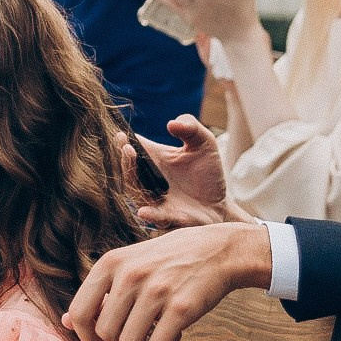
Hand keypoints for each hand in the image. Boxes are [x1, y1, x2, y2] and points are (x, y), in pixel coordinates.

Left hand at [63, 221, 273, 340]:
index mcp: (111, 263)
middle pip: (105, 334)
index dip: (86, 334)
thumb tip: (66, 322)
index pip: (79, 312)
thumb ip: (99, 292)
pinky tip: (174, 334)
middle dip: (119, 340)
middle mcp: (130, 275)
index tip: (100, 337)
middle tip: (137, 331)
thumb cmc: (170, 259)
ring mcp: (156, 291)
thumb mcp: (129, 264)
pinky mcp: (181, 308)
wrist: (218, 250)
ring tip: (156, 330)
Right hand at [135, 115, 237, 229]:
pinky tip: (143, 211)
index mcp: (155, 160)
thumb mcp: (204, 142)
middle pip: (130, 170)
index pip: (134, 149)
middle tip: (127, 147)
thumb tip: (172, 123)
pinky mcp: (170, 217)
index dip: (124, 142)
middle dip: (125, 159)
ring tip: (131, 163)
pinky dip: (150, 214)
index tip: (120, 134)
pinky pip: (156, 217)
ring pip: (137, 192)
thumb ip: (190, 126)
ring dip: (132, 179)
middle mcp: (150, 180)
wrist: (220, 203)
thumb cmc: (208, 171)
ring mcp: (156, 200)